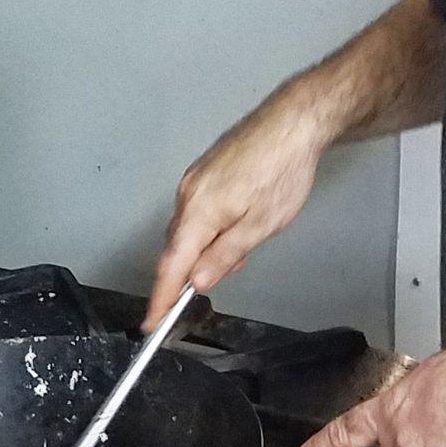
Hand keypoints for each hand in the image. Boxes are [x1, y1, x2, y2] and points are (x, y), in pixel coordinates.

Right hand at [145, 101, 325, 330]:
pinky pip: (197, 210)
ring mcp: (195, 179)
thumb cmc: (282, 172)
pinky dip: (208, 229)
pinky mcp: (206, 170)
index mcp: (199, 212)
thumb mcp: (260, 226)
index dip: (161, 298)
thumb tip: (198, 281)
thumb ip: (225, 256)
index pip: (171, 265)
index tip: (151, 324)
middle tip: (209, 289)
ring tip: (237, 255)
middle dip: (188, 273)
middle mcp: (188, 194)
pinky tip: (233, 229)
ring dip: (203, 249)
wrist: (294, 122)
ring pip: (189, 228)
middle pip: (177, 247)